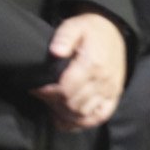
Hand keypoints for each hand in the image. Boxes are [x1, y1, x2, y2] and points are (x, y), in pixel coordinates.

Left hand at [45, 11, 126, 129]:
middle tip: (41, 95)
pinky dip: (82, 123)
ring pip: (83, 114)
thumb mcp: (74, 26)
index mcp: (93, 64)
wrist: (115, 32)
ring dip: (64, 114)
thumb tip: (56, 51)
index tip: (34, 88)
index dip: (47, 92)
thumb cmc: (90, 30)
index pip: (66, 89)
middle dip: (53, 103)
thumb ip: (64, 37)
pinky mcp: (114, 97)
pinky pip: (99, 117)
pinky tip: (67, 120)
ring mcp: (110, 91)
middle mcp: (103, 81)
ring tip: (52, 105)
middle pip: (73, 104)